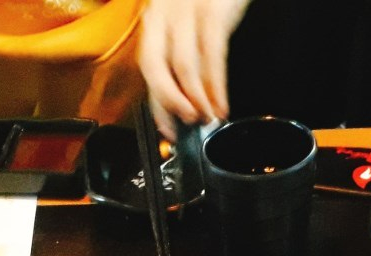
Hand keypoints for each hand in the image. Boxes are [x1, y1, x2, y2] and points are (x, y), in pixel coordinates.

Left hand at [137, 0, 251, 138]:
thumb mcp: (187, 14)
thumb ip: (180, 48)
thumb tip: (184, 95)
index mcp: (155, 17)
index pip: (148, 67)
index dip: (156, 102)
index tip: (167, 128)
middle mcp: (165, 12)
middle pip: (156, 67)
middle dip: (170, 103)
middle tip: (186, 123)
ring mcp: (188, 10)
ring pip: (184, 67)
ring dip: (196, 100)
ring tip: (207, 117)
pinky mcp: (213, 11)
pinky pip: (212, 57)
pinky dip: (216, 87)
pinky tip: (221, 103)